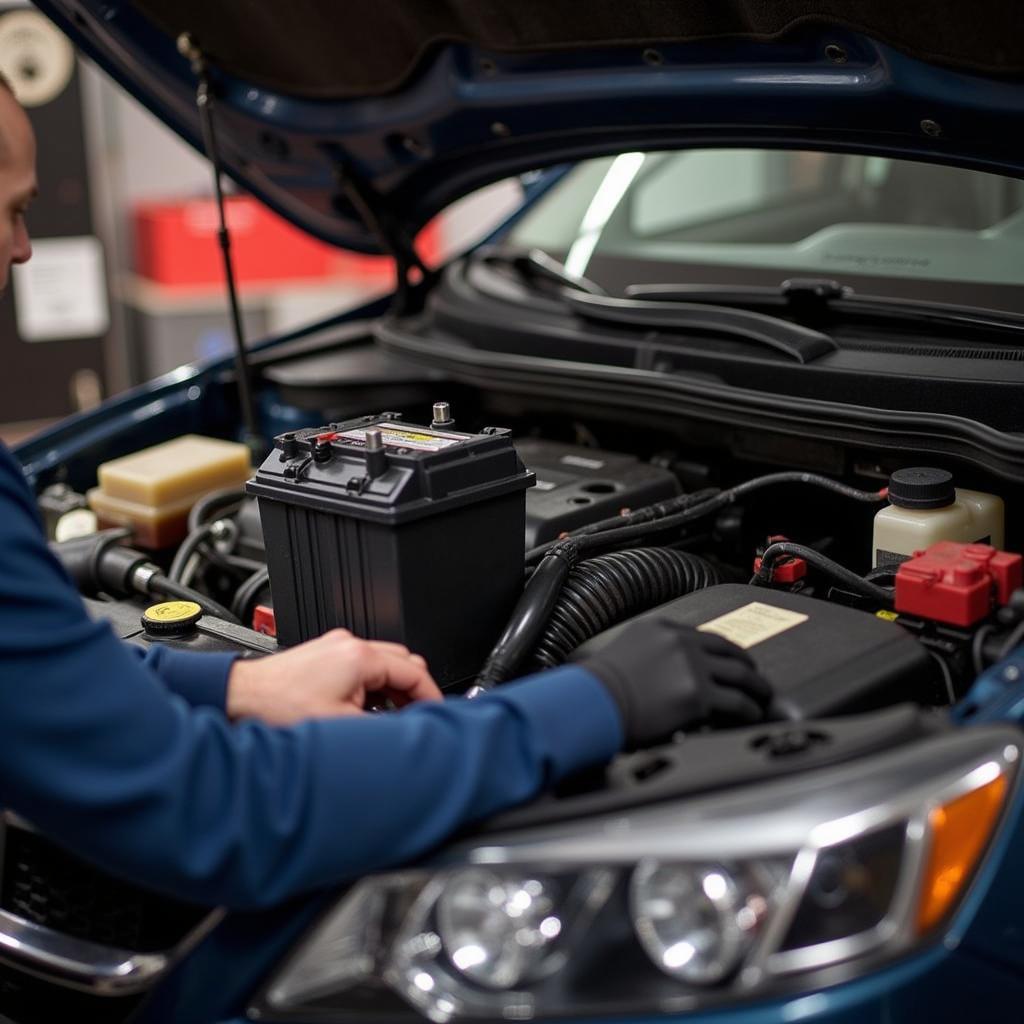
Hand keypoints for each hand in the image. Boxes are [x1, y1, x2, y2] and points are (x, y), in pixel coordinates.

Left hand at [226, 629, 441, 725]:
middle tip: (413, 718)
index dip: (431, 696)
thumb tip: (405, 731)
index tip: (436, 714)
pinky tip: (365, 708)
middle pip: (404, 662)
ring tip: (387, 717)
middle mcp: (350, 644)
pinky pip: (364, 666)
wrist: (242, 697)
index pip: (416, 672)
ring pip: (385, 663)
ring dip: (393, 689)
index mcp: (361, 656)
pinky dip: (373, 686)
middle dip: (414, 691)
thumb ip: (382, 726)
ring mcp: (337, 646)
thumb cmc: (278, 706)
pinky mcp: (326, 653)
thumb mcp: (341, 725)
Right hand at [578, 617, 772, 748]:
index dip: (725, 651)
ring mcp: (692, 667)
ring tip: (763, 697)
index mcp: (663, 628)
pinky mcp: (698, 695)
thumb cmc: (599, 686)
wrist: (592, 702)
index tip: (733, 660)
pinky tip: (750, 714)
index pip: (705, 636)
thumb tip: (667, 673)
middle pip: (730, 651)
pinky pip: (736, 702)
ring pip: (741, 675)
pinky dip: (748, 709)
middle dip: (749, 666)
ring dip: (757, 687)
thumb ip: (653, 653)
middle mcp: (681, 642)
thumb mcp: (626, 650)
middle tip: (756, 677)